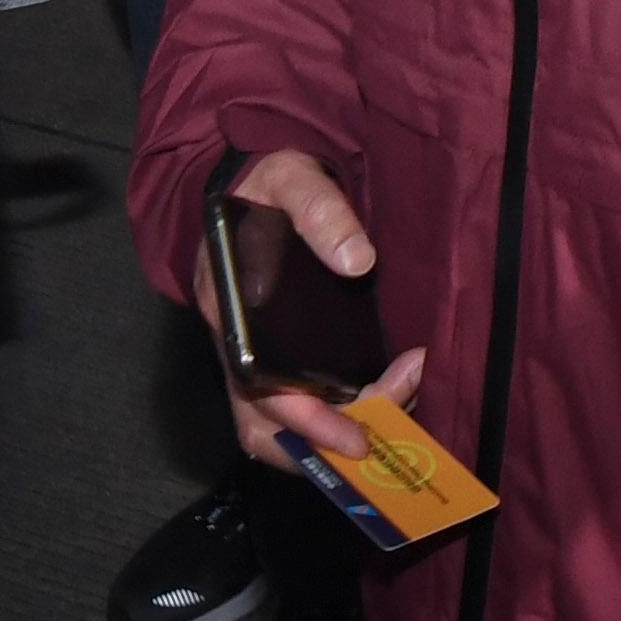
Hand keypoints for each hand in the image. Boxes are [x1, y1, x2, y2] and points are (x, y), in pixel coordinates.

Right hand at [212, 149, 428, 466]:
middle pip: (268, 429)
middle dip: (330, 439)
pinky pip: (290, 416)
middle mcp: (235, 352)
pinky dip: (328, 426)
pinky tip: (376, 403)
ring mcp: (250, 362)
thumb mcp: (290, 179)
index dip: (310, 420)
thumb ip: (319, 210)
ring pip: (276, 435)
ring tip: (391, 413)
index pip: (259, 393)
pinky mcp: (272, 361)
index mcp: (229, 317)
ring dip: (330, 442)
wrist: (241, 185)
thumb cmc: (262, 188)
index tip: (360, 425)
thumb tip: (358, 260)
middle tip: (391, 418)